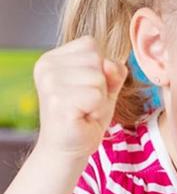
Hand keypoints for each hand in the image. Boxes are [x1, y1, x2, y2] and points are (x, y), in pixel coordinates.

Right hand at [32, 36, 127, 163]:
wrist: (69, 149)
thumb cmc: (86, 117)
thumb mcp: (105, 89)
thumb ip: (113, 71)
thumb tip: (112, 64)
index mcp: (52, 58)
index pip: (91, 45)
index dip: (100, 70)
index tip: (86, 90)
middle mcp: (46, 66)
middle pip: (97, 59)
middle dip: (102, 86)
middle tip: (87, 104)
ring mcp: (50, 82)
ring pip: (99, 77)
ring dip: (100, 99)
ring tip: (85, 110)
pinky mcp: (58, 101)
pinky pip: (97, 96)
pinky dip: (97, 110)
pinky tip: (83, 118)